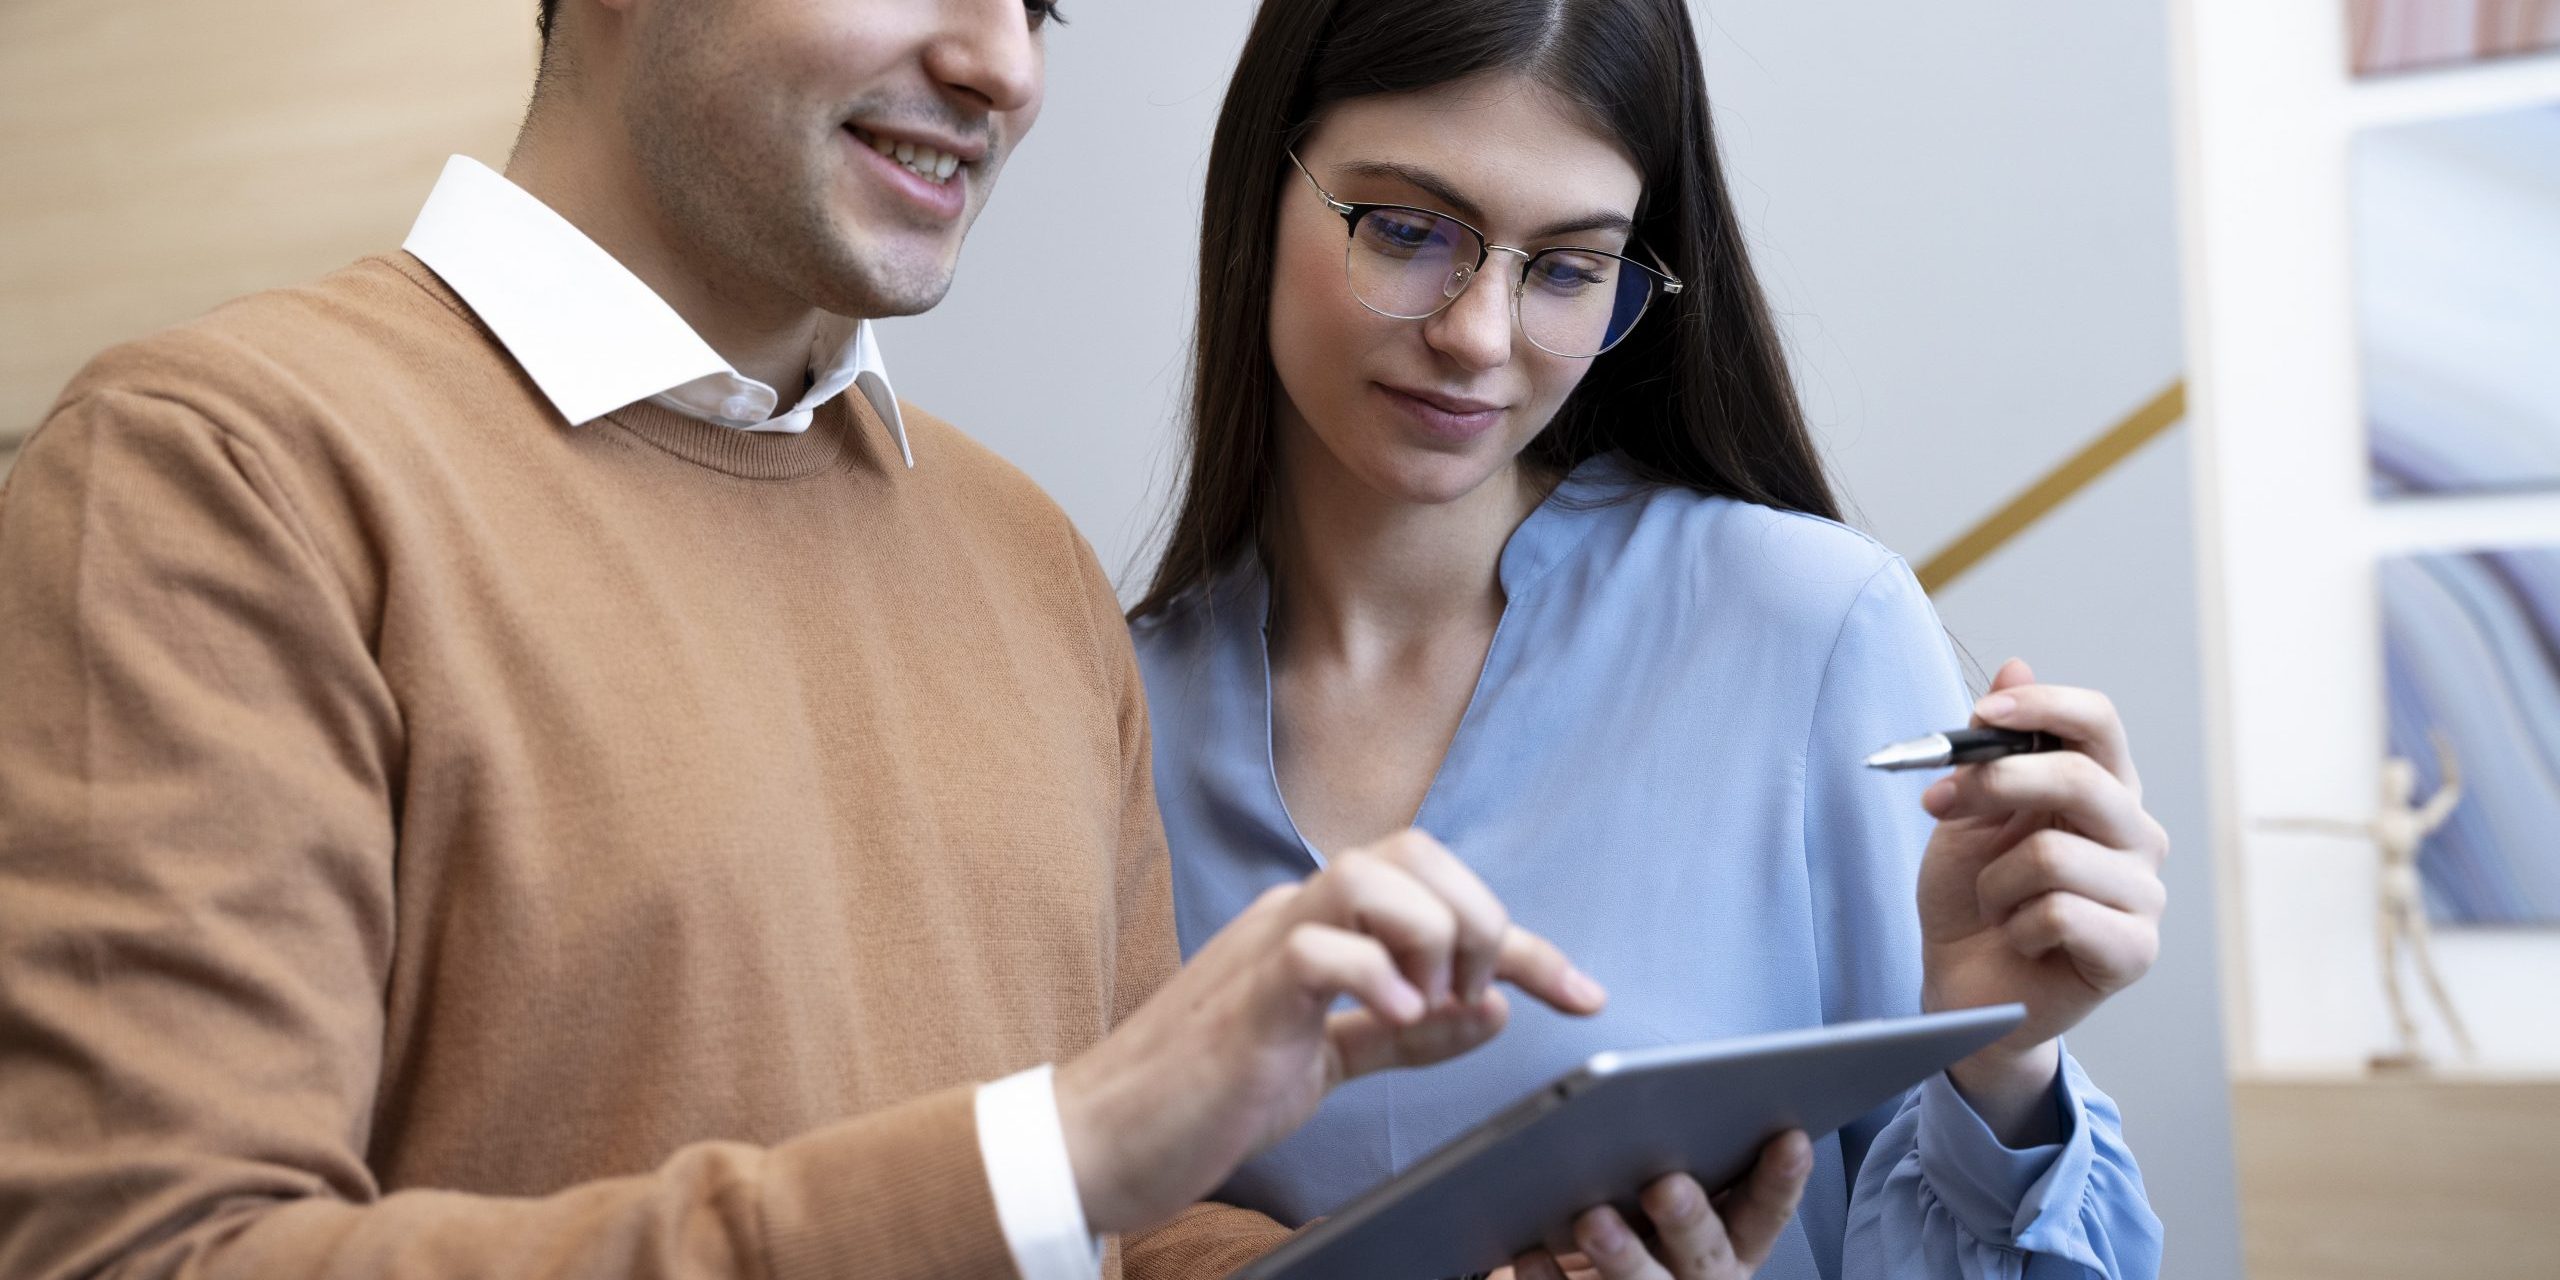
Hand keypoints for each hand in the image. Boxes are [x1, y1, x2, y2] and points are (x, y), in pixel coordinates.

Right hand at [1055, 829, 1607, 1234]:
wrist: (1099, 1140)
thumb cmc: (1203, 1099)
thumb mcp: (1325, 1063)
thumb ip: (1402, 1034)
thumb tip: (1490, 1008)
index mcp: (1319, 927)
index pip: (1438, 893)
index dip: (1528, 943)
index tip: (1586, 996)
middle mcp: (1295, 915)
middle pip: (1414, 851)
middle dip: (1477, 920)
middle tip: (1469, 1002)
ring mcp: (1265, 947)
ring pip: (1373, 874)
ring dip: (1432, 936)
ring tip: (1428, 1007)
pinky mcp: (1244, 998)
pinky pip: (1320, 948)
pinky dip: (1375, 978)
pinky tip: (1395, 1023)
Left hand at [1502, 1131, 1812, 1279]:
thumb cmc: (1646, 1228)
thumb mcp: (1683, 1198)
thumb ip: (1689, 1162)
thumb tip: (1671, 1101)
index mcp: (1732, 1243)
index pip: (1766, 1212)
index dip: (1781, 1179)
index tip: (1789, 1138)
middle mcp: (1702, 1278)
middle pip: (1706, 1253)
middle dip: (1690, 1220)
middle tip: (1667, 1186)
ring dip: (1623, 1255)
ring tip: (1592, 1221)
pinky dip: (1550, 1279)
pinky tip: (1529, 1251)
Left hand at [1915, 659, 2167, 1137]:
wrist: (1963, 986)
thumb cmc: (1971, 899)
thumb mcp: (1965, 814)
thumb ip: (1991, 747)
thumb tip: (2015, 663)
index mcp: (2102, 790)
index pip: (2099, 722)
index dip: (2043, 706)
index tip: (1980, 713)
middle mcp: (2136, 834)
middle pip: (2081, 778)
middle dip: (1995, 785)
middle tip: (1939, 805)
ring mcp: (2143, 893)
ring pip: (2053, 853)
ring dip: (1996, 881)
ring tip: (1996, 903)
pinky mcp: (2134, 950)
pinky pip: (2058, 913)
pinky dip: (2015, 926)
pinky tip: (2019, 939)